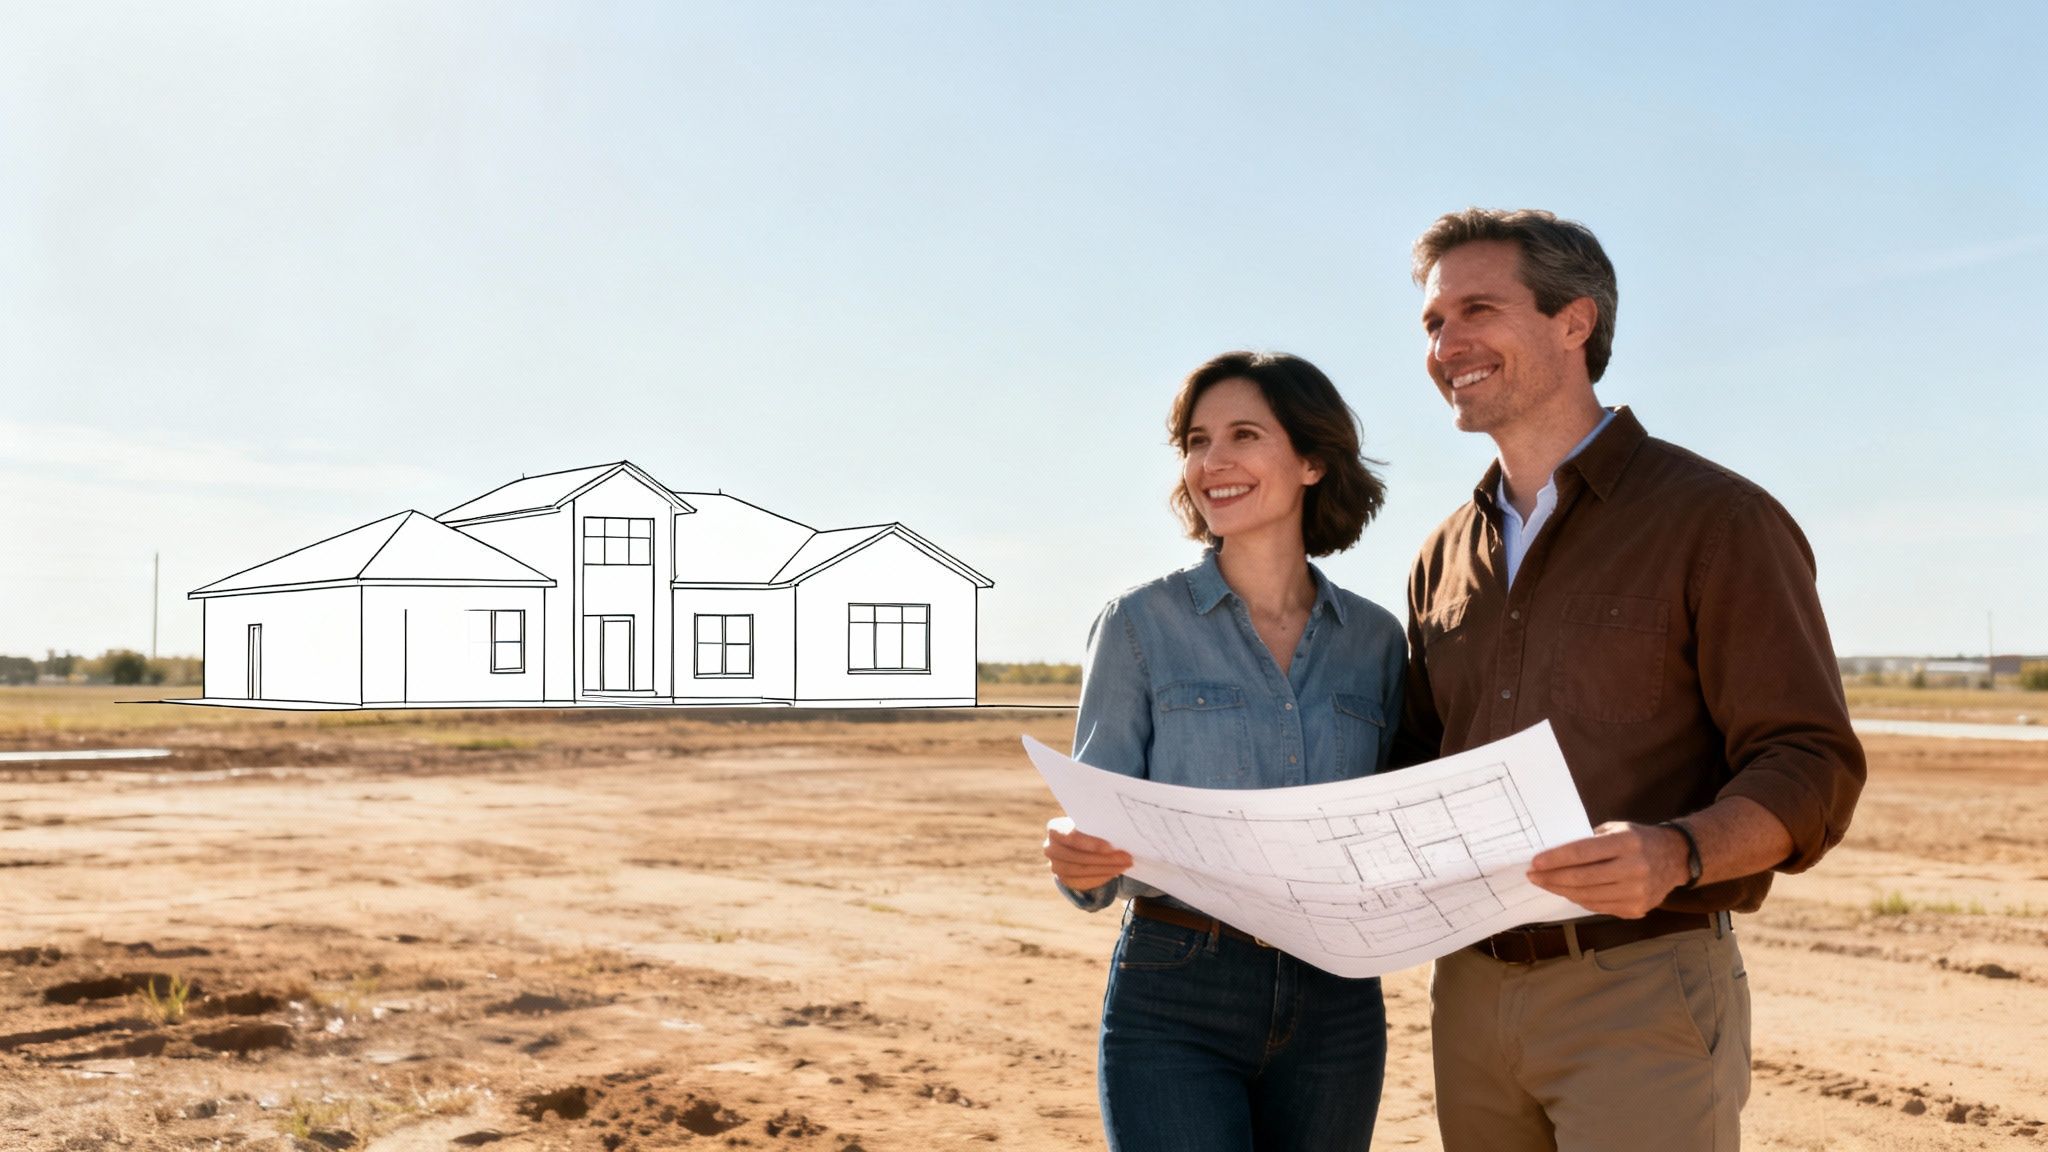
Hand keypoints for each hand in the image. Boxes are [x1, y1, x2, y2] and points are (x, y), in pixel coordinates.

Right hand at [1043, 816, 1132, 890]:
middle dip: (1104, 858)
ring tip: (1125, 864)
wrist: (1077, 845)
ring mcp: (1055, 866)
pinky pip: (1084, 881)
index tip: (1110, 847)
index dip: (1089, 843)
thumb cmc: (1087, 830)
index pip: (1069, 836)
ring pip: (1082, 870)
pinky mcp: (1064, 879)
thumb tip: (1119, 833)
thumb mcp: (1090, 825)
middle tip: (1126, 857)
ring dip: (1106, 868)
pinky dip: (1102, 876)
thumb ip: (1098, 828)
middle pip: (1077, 856)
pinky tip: (1115, 872)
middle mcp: (1050, 848)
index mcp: (1055, 829)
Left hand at [1525, 821, 1690, 918]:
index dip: (1556, 859)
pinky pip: (1598, 907)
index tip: (1535, 862)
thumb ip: (1590, 841)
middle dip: (1551, 877)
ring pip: (1587, 895)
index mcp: (1627, 843)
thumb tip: (1554, 853)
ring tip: (1545, 883)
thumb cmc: (1639, 840)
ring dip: (1561, 890)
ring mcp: (1637, 892)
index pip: (1583, 852)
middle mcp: (1634, 868)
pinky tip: (1567, 892)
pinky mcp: (1637, 909)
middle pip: (1582, 877)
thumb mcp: (1617, 829)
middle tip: (1533, 875)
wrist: (1677, 858)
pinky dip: (1579, 899)